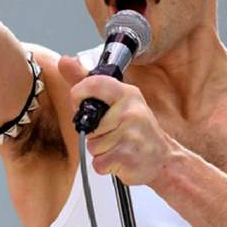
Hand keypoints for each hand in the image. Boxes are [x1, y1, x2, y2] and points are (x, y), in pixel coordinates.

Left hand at [58, 55, 174, 185]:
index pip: (93, 84)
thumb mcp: (117, 100)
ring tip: (119, 145)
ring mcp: (129, 134)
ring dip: (101, 150)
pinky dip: (105, 165)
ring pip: (92, 145)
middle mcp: (130, 111)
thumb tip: (64, 61)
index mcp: (126, 93)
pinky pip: (98, 162)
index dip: (78, 95)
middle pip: (88, 124)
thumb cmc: (137, 128)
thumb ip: (87, 81)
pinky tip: (120, 158)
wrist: (162, 158)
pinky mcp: (126, 156)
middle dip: (94, 133)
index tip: (81, 103)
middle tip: (112, 132)